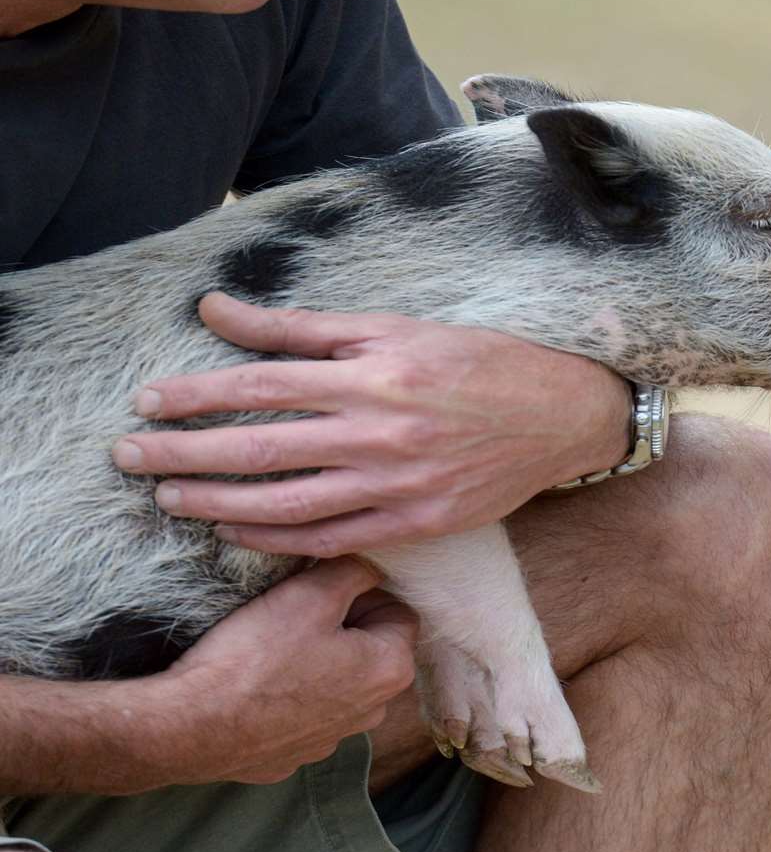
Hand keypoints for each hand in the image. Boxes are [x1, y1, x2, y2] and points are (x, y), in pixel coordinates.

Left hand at [112, 293, 630, 556]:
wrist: (561, 415)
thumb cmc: (477, 362)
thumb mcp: (393, 328)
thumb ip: (301, 327)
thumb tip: (216, 311)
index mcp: (374, 375)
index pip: (262, 385)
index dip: (197, 396)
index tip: (148, 400)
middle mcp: (380, 433)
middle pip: (259, 450)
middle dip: (183, 454)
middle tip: (127, 455)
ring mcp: (397, 487)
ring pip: (285, 505)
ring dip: (215, 503)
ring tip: (167, 497)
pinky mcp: (416, 524)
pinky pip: (329, 540)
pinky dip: (274, 538)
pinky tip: (233, 529)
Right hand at [155, 559, 417, 786]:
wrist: (189, 726)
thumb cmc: (256, 656)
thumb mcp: (311, 593)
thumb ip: (353, 571)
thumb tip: (368, 568)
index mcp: (392, 670)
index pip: (398, 612)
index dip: (362, 593)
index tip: (322, 592)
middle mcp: (374, 712)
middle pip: (370, 650)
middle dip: (341, 628)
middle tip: (296, 616)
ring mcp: (333, 740)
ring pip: (336, 683)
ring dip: (315, 663)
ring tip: (272, 651)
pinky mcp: (292, 757)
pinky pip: (301, 715)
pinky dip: (287, 698)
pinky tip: (255, 688)